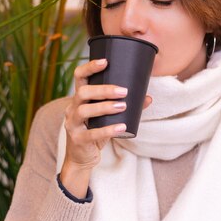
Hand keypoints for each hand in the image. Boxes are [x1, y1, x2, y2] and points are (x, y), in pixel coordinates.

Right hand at [60, 58, 151, 197]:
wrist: (82, 158)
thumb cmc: (95, 132)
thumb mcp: (107, 118)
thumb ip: (125, 107)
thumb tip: (148, 98)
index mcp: (79, 99)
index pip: (79, 77)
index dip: (90, 67)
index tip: (106, 61)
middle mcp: (72, 108)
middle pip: (82, 92)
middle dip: (103, 90)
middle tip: (123, 91)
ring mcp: (72, 124)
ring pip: (84, 110)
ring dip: (104, 107)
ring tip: (122, 106)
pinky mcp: (78, 140)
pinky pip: (92, 134)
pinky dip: (108, 130)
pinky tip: (121, 127)